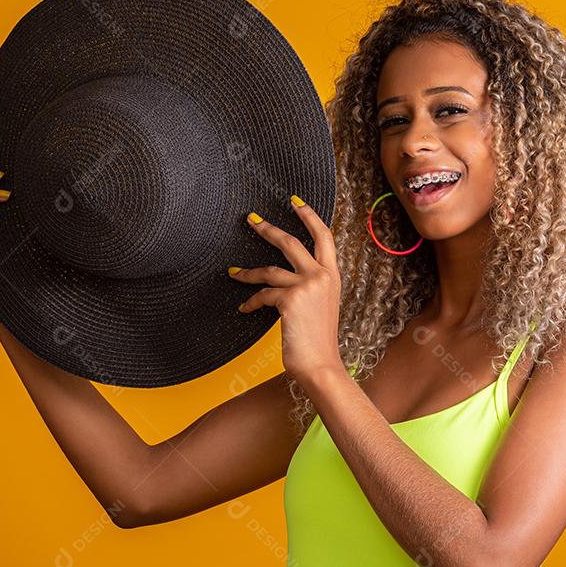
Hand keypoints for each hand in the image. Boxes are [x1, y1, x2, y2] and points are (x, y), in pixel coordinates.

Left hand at [228, 195, 344, 387]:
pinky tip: (244, 308)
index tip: (295, 202)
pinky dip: (251, 302)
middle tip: (252, 220)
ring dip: (248, 272)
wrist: (320, 364)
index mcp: (333, 276)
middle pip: (291, 242)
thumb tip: (286, 280)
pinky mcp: (290, 299)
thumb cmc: (319, 341)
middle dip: (268, 229)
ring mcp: (307, 286)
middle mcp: (322, 276)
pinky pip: (263, 295)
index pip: (325, 236)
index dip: (309, 216)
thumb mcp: (322, 307)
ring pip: (269, 270)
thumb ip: (311, 288)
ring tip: (233, 272)